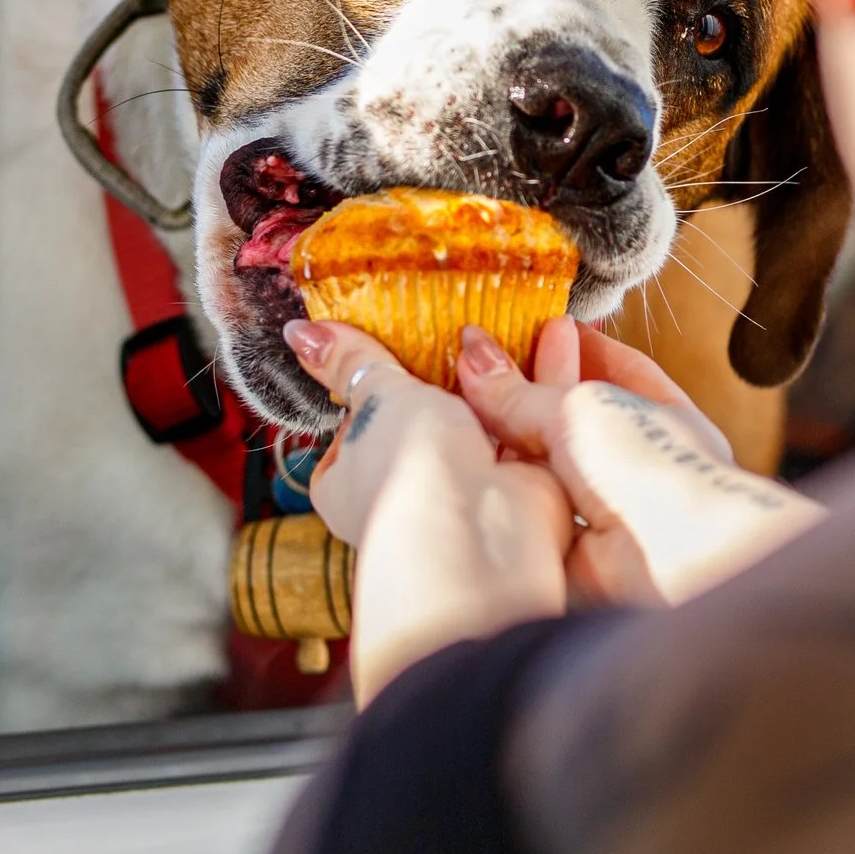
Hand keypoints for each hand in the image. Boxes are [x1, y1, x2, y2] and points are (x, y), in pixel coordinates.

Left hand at [284, 319, 571, 703]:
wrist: (481, 531)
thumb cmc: (410, 477)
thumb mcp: (377, 397)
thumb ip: (352, 361)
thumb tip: (303, 332)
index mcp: (348, 482)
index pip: (358, 422)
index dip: (377, 383)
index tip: (396, 345)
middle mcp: (407, 492)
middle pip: (427, 419)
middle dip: (449, 375)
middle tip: (462, 324)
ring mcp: (467, 491)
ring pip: (483, 421)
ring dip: (502, 376)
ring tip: (513, 322)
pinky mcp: (520, 486)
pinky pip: (528, 426)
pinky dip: (539, 388)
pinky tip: (550, 345)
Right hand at [457, 319, 824, 605]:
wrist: (667, 560)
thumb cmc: (649, 468)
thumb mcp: (581, 407)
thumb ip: (522, 390)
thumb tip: (474, 355)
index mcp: (663, 421)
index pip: (621, 371)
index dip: (579, 347)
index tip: (537, 324)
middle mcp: (634, 466)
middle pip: (570, 423)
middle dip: (528, 392)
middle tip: (479, 356)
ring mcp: (599, 514)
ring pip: (540, 470)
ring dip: (502, 443)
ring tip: (453, 402)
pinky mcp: (562, 555)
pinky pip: (520, 514)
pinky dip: (493, 493)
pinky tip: (457, 464)